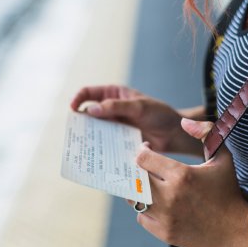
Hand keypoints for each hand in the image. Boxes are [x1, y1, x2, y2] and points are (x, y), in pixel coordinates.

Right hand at [70, 85, 200, 153]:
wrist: (174, 134)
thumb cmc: (159, 114)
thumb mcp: (139, 107)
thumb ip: (116, 107)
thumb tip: (91, 109)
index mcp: (113, 94)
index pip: (89, 93)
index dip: (78, 99)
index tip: (73, 110)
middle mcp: (111, 109)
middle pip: (89, 113)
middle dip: (81, 121)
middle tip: (75, 132)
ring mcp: (114, 125)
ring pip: (96, 129)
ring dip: (89, 136)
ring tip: (83, 145)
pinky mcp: (119, 140)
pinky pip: (105, 143)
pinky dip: (100, 147)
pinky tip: (97, 154)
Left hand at [132, 118, 247, 246]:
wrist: (239, 229)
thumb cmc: (228, 190)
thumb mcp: (222, 157)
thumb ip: (206, 132)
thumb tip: (184, 122)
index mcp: (181, 174)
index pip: (143, 158)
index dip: (142, 151)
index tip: (147, 149)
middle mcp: (170, 196)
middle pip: (135, 178)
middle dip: (137, 170)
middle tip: (145, 168)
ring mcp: (166, 217)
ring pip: (134, 199)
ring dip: (138, 190)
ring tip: (149, 185)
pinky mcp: (164, 233)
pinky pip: (142, 218)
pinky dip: (146, 210)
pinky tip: (157, 204)